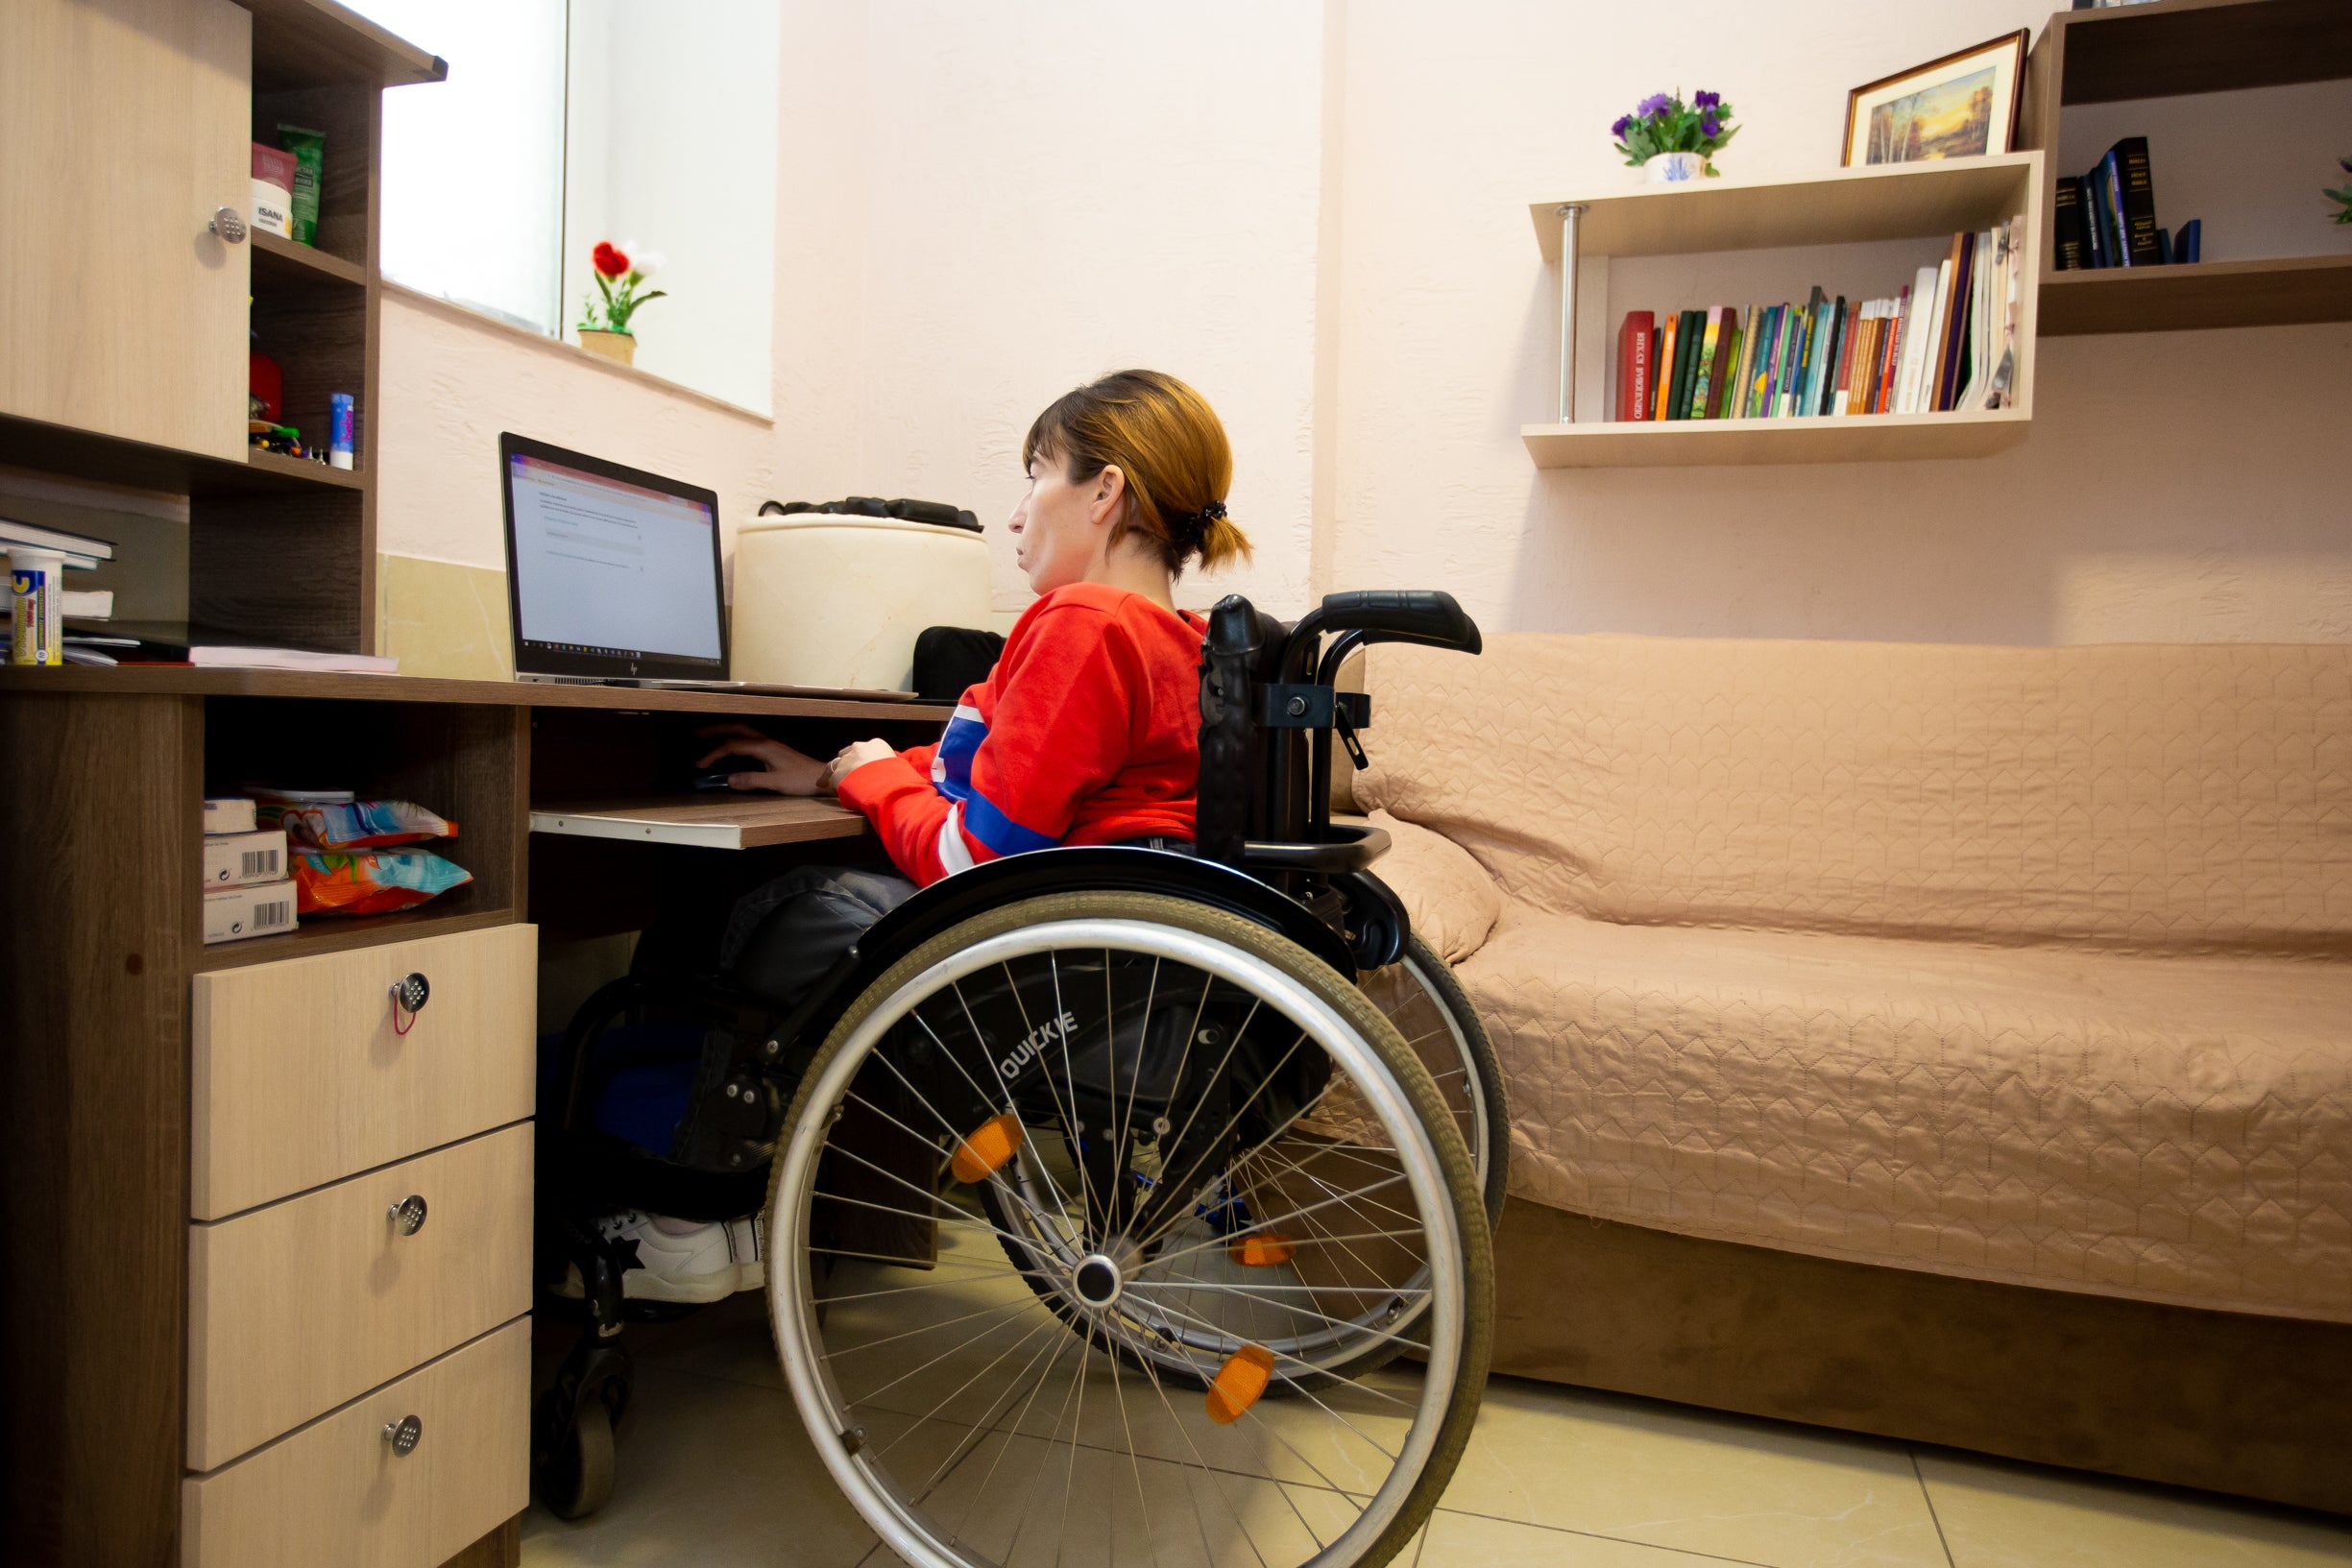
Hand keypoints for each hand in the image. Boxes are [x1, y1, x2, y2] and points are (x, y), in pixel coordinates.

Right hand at [695, 723, 825, 795]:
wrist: (823, 777)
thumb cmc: (802, 779)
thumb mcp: (776, 783)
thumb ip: (752, 780)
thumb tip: (729, 780)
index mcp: (764, 747)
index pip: (732, 746)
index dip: (714, 754)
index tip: (700, 764)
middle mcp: (766, 742)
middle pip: (736, 729)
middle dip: (716, 730)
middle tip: (698, 734)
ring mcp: (770, 745)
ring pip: (743, 732)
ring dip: (726, 732)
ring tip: (710, 736)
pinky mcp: (773, 750)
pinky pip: (749, 739)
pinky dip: (736, 740)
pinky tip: (731, 747)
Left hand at [825, 737, 897, 792]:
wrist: (886, 784)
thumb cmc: (897, 777)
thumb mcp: (899, 766)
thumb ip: (892, 765)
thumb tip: (899, 772)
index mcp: (877, 744)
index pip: (866, 749)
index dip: (863, 758)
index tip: (863, 763)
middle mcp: (860, 748)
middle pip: (849, 752)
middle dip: (848, 761)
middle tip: (847, 770)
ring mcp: (847, 759)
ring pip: (836, 762)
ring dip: (836, 770)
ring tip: (829, 777)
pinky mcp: (837, 773)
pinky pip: (829, 777)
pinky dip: (826, 781)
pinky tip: (821, 785)